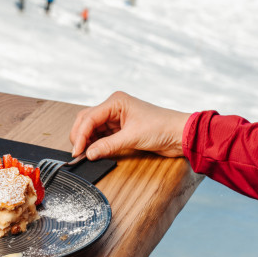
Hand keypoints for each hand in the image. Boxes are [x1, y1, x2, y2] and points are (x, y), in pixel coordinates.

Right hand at [70, 91, 190, 161]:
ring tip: (85, 154)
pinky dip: (96, 143)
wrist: (180, 134)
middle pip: (87, 120)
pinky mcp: (121, 129)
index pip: (89, 118)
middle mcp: (114, 107)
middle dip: (80, 136)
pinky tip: (94, 152)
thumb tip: (89, 153)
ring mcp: (117, 118)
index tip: (77, 151)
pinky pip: (102, 135)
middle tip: (78, 153)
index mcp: (116, 102)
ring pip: (93, 128)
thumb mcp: (132, 137)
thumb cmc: (162, 127)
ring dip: (88, 141)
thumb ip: (108, 146)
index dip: (80, 135)